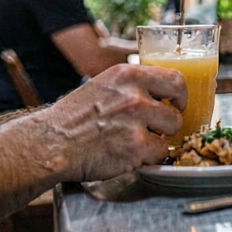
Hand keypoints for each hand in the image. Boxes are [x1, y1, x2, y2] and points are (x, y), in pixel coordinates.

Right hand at [37, 64, 185, 181]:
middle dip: (172, 120)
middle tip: (162, 128)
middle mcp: (133, 93)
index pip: (175, 78)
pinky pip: (160, 152)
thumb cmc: (74, 119)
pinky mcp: (135, 145)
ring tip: (136, 141)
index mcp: (127, 74)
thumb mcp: (103, 86)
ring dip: (159, 138)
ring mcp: (136, 120)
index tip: (175, 104)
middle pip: (178, 107)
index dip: (179, 95)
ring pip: (172, 130)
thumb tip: (159, 93)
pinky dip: (149, 157)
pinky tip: (129, 155)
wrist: (52, 143)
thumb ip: (131, 86)